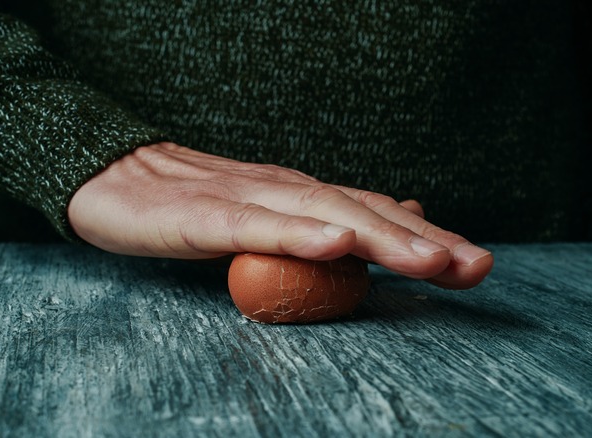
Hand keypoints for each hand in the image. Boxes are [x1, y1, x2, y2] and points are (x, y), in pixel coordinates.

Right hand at [68, 143, 492, 288]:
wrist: (114, 176)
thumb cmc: (192, 203)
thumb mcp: (265, 216)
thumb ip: (318, 222)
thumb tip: (380, 227)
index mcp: (302, 196)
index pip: (376, 214)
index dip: (428, 237)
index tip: (475, 263)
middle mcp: (285, 190)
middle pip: (364, 212)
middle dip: (424, 241)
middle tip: (477, 265)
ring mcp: (247, 199)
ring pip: (323, 215)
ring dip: (380, 237)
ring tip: (429, 259)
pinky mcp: (205, 215)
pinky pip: (257, 225)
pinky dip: (300, 233)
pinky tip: (336, 243)